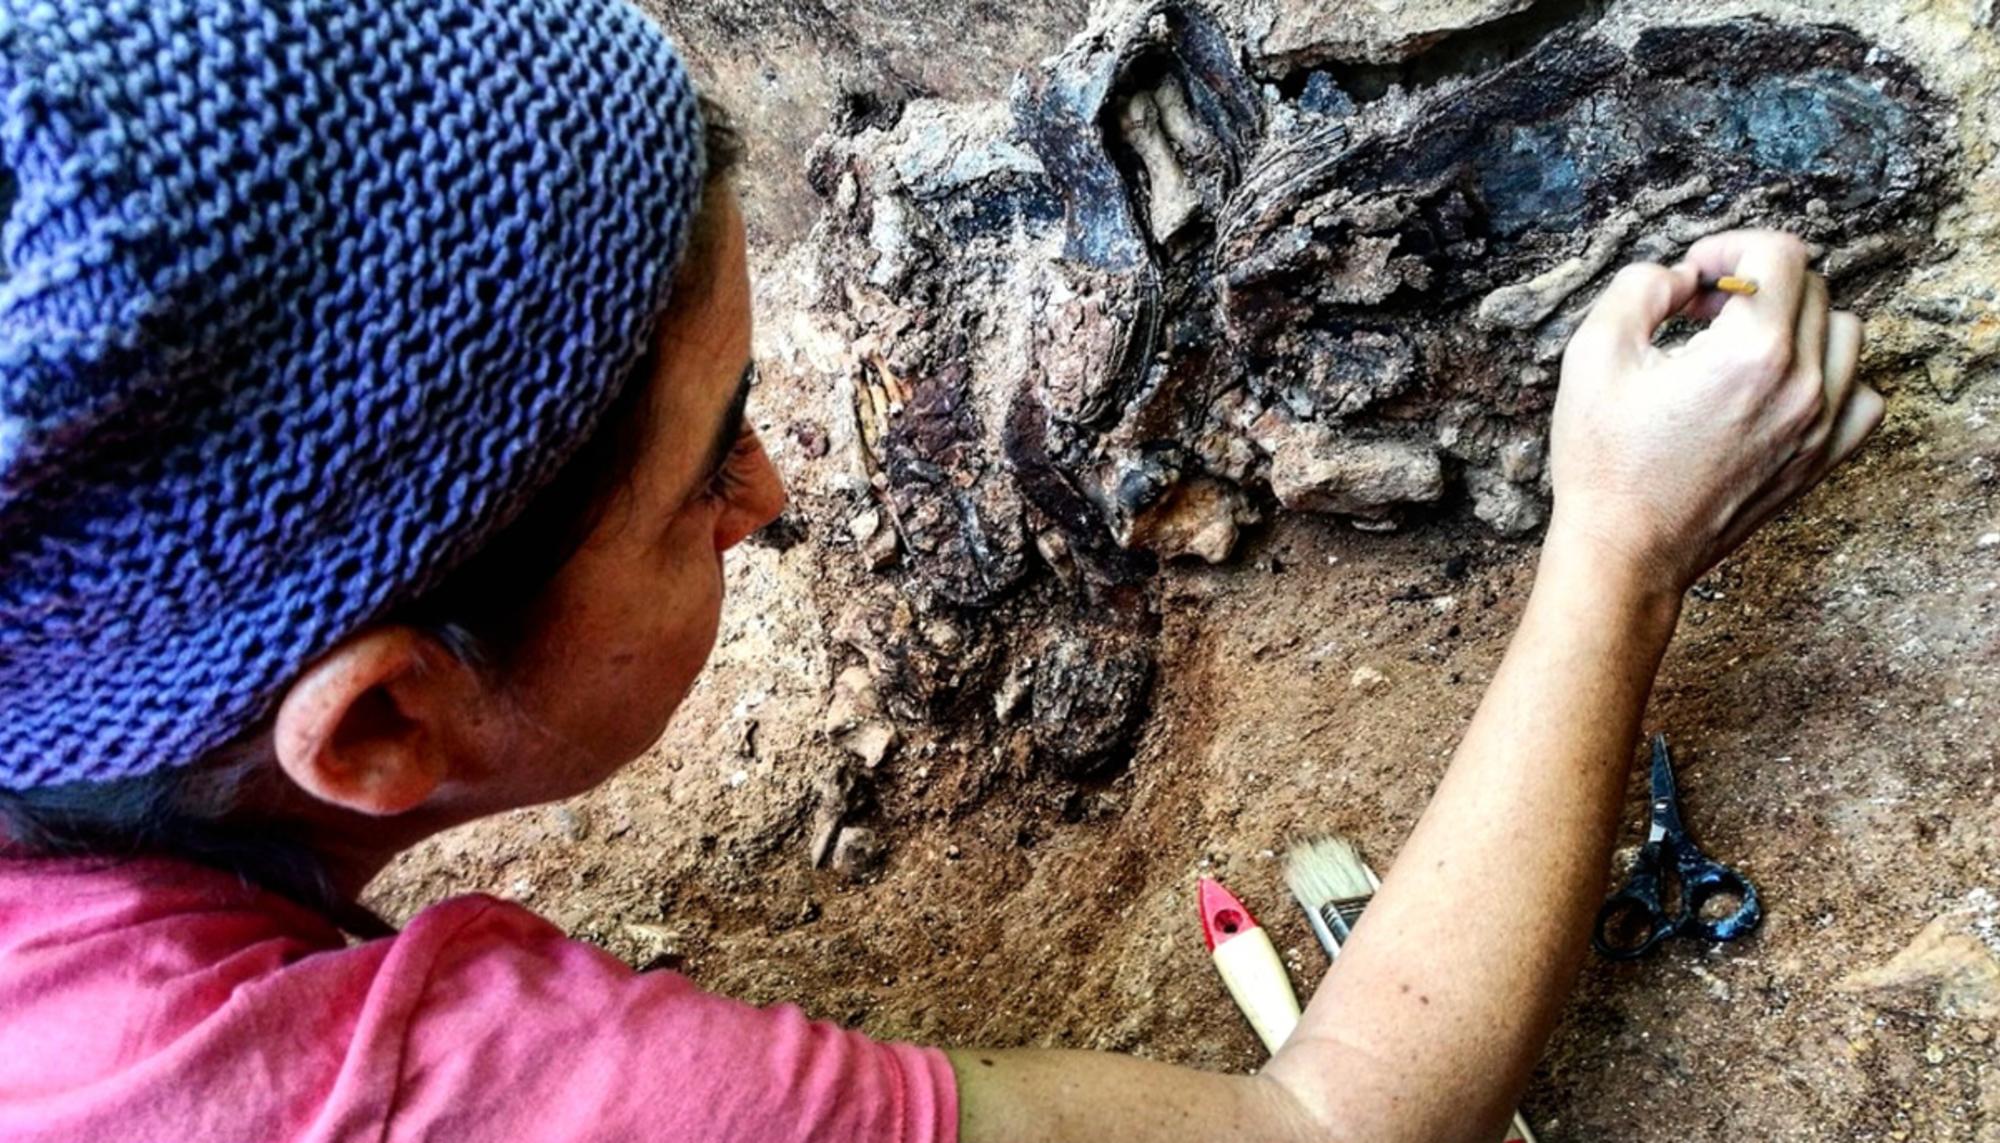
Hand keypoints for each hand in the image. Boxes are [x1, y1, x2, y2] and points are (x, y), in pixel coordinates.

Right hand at [1546, 229, 1882, 596]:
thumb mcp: (1592, 355)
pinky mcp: (1820, 461)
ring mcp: (1819, 426)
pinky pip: (1863, 396)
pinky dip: (1835, 378)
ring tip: (1743, 345)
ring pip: (1845, 334)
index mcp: (1751, 351)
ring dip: (1798, 322)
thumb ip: (1640, 288)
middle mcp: (1802, 384)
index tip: (1695, 275)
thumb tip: (1682, 277)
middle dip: (1756, 282)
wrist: (1627, 552)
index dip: (1731, 246)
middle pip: (1812, 287)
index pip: (1781, 252)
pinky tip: (1785, 387)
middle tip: (1702, 312)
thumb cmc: (1605, 462)